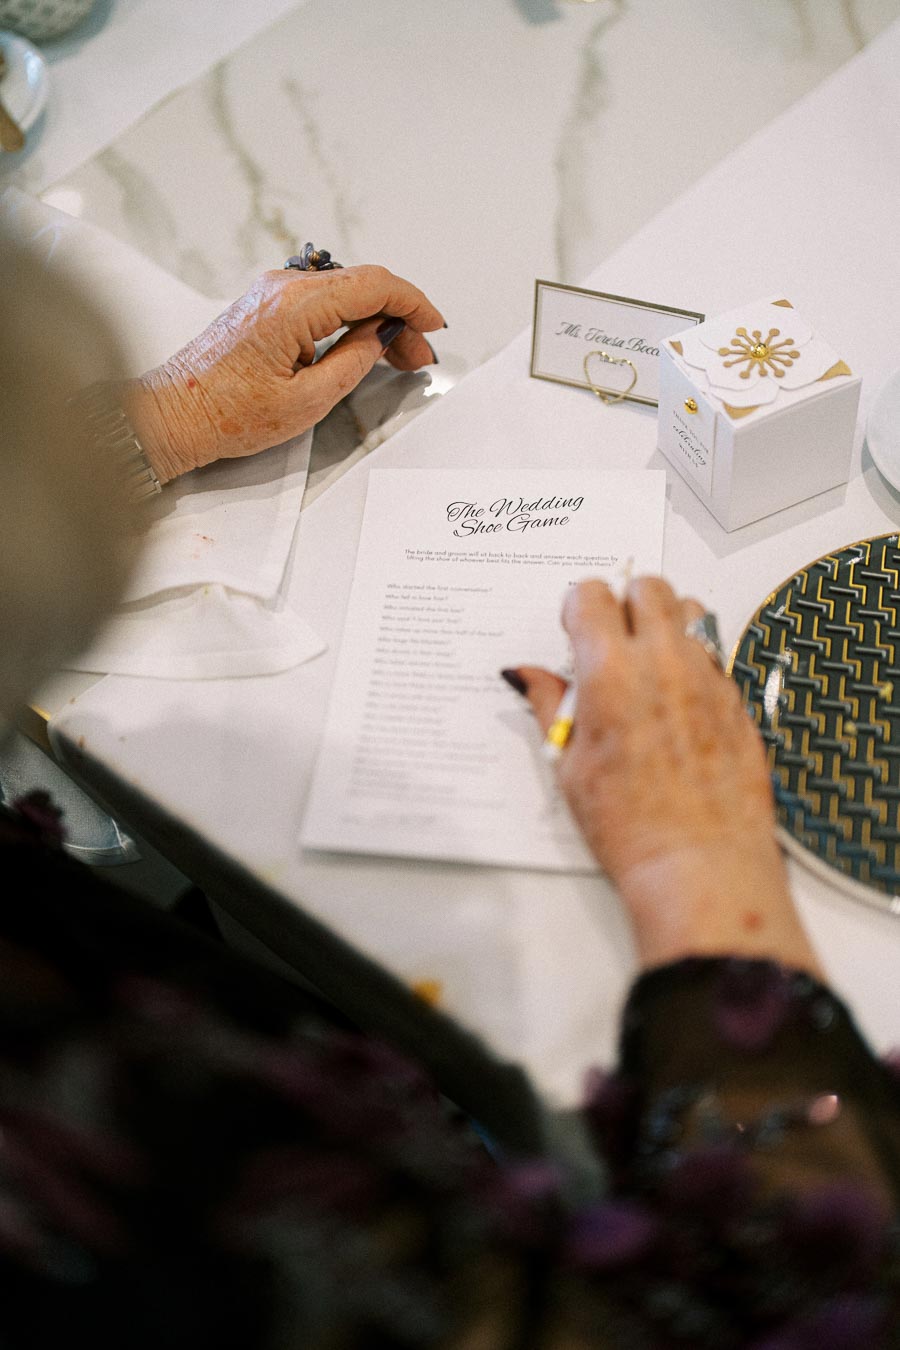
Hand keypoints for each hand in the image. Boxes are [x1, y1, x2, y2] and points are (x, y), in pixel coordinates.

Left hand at [123, 265, 443, 482]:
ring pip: (343, 292)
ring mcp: (272, 293)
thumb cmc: (227, 413)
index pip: (373, 284)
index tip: (433, 325)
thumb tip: (380, 339)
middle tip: (419, 355)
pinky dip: (350, 319)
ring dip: (376, 319)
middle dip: (399, 317)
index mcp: (295, 306)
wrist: (175, 415)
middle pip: (361, 285)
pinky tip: (364, 344)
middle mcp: (282, 288)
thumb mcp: (307, 401)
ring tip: (397, 356)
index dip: (412, 303)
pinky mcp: (266, 306)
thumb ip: (353, 363)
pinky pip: (322, 301)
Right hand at [512, 577, 820, 974]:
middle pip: (648, 585)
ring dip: (667, 622)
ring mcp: (708, 677)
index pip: (593, 594)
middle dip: (625, 602)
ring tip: (649, 662)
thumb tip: (529, 676)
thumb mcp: (569, 766)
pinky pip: (715, 654)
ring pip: (692, 609)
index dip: (579, 606)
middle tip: (612, 638)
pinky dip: (694, 661)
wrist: (699, 865)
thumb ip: (551, 706)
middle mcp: (664, 662)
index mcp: (611, 672)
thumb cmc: (632, 826)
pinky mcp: (737, 699)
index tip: (576, 628)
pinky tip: (677, 701)